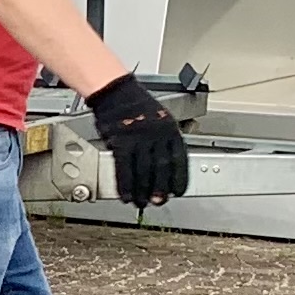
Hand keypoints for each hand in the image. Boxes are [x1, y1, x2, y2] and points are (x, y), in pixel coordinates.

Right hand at [83, 71, 187, 209]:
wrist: (115, 92)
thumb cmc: (134, 106)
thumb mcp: (158, 120)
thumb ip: (162, 141)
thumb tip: (162, 165)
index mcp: (170, 129)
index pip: (179, 159)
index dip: (179, 178)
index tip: (178, 192)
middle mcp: (157, 134)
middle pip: (161, 168)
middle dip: (160, 188)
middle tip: (159, 201)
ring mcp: (139, 138)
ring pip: (143, 171)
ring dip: (142, 190)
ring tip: (140, 202)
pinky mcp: (121, 142)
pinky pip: (124, 168)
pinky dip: (125, 184)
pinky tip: (126, 194)